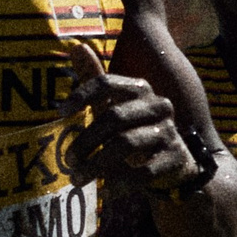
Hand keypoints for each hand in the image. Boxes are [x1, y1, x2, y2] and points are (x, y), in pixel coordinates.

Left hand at [60, 42, 195, 191]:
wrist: (176, 164)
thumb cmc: (136, 130)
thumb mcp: (115, 105)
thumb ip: (95, 80)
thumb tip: (77, 46)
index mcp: (139, 89)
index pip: (107, 82)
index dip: (82, 95)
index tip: (59, 112)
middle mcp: (157, 105)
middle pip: (113, 117)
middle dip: (85, 141)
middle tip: (67, 160)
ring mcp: (169, 131)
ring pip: (126, 144)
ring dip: (97, 164)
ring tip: (78, 178)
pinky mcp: (177, 158)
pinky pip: (144, 171)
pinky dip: (121, 182)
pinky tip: (107, 190)